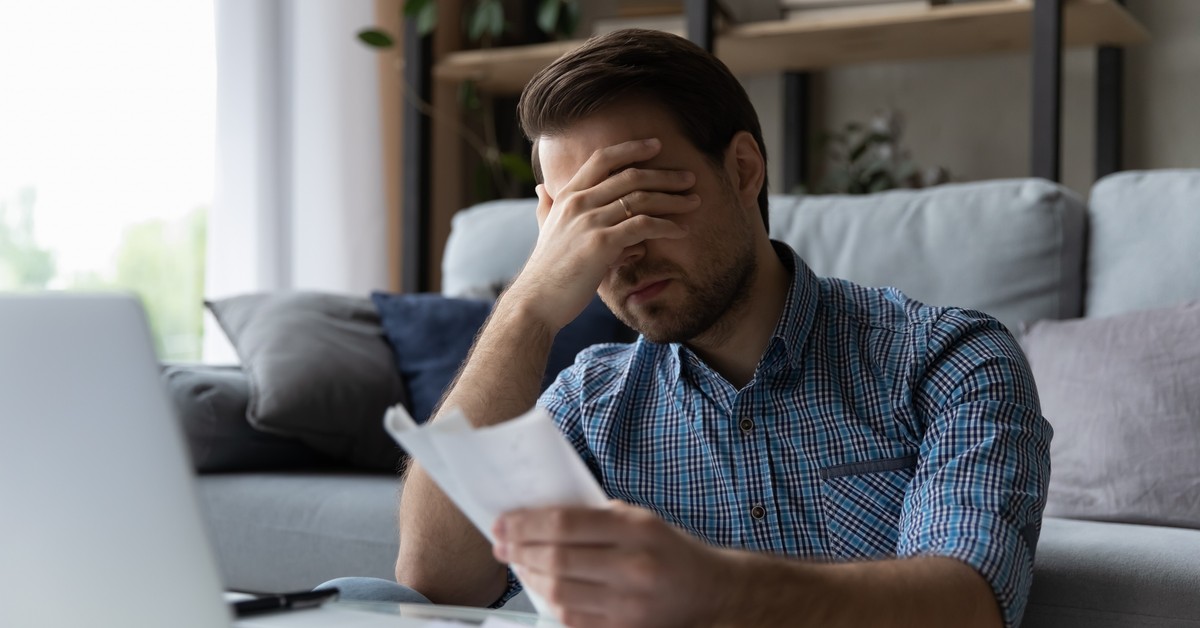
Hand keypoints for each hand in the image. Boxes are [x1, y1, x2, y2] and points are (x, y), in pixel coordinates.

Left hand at [493, 501, 728, 627]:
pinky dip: (550, 602)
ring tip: (518, 564)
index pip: (566, 523)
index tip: (504, 522)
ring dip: (530, 577)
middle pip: (557, 559)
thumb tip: (541, 518)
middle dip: (520, 550)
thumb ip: (597, 517)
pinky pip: (573, 618)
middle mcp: (633, 566)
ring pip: (559, 592)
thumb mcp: (641, 519)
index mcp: (637, 529)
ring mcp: (628, 604)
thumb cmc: (669, 550)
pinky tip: (542, 587)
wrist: (711, 592)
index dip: (527, 523)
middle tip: (501, 543)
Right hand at [504, 138, 700, 331]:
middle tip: (689, 177)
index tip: (657, 144)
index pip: (602, 159)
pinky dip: (666, 226)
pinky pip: (643, 226)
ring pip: (640, 199)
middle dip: (664, 175)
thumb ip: (546, 207)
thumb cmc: (546, 270)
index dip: (631, 148)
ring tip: (695, 202)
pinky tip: (681, 231)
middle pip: (630, 176)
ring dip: (673, 200)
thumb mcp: (544, 230)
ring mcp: (589, 221)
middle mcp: (578, 203)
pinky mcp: (601, 243)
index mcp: (566, 195)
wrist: (536, 302)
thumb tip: (541, 189)